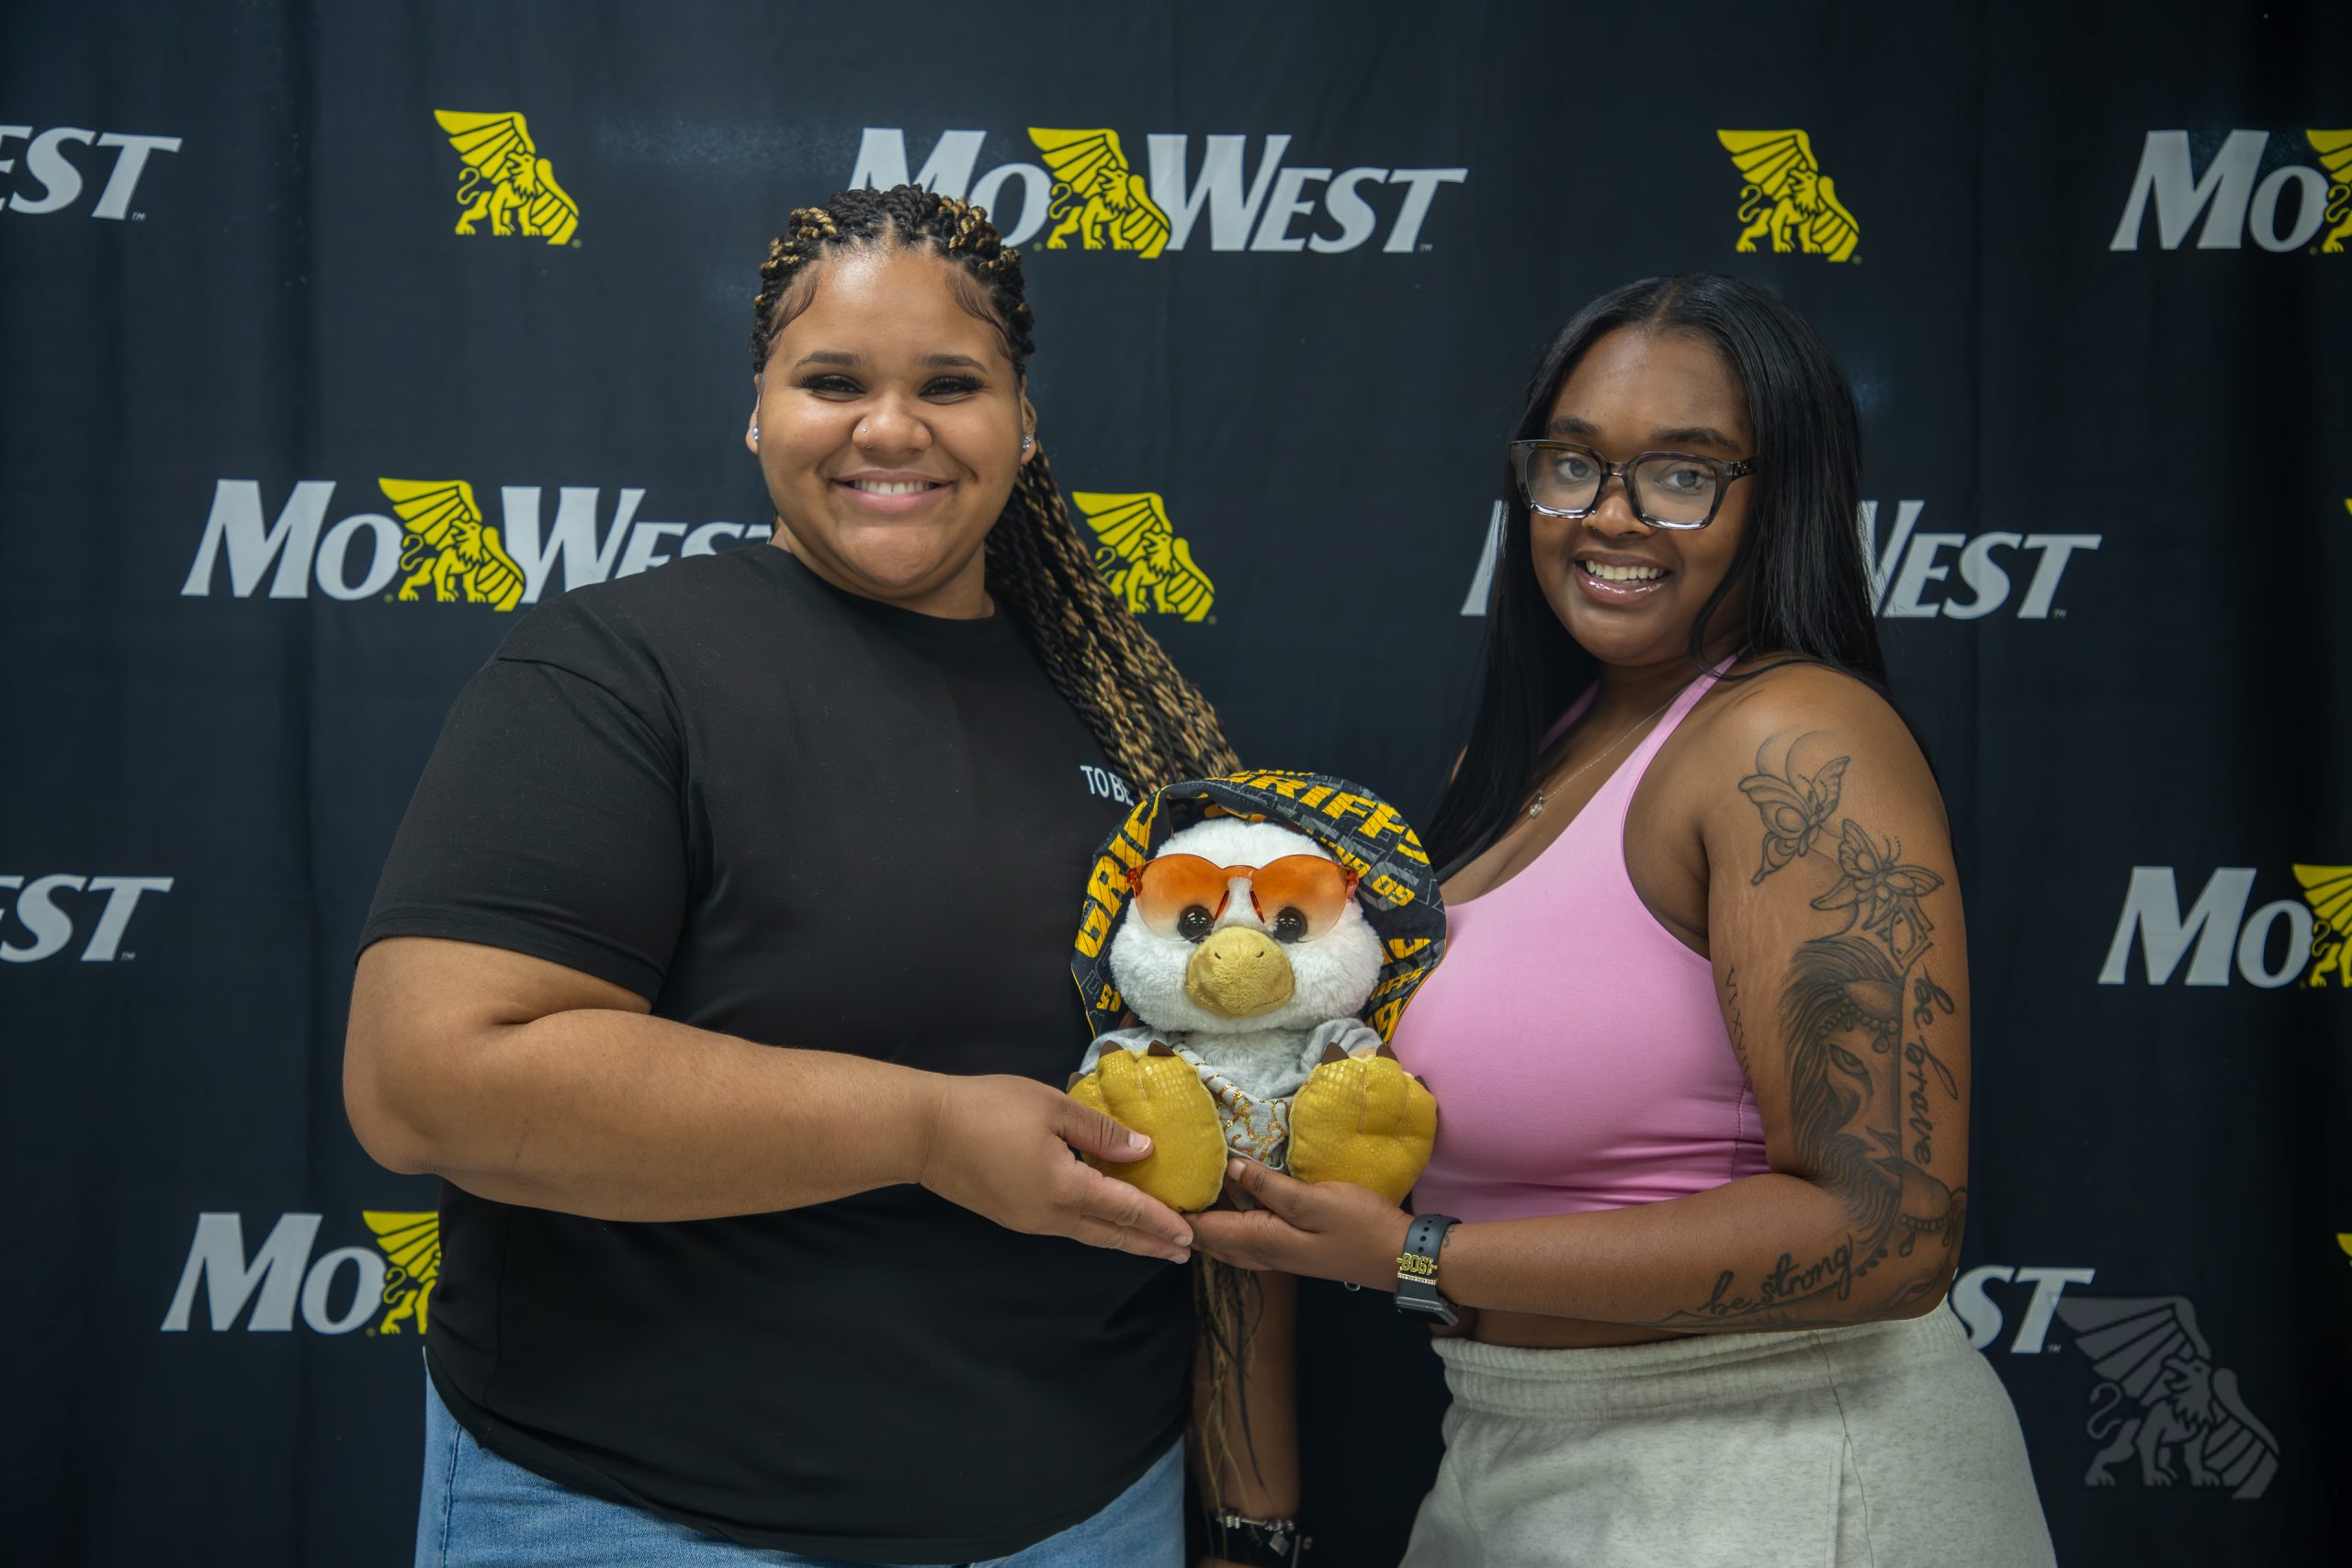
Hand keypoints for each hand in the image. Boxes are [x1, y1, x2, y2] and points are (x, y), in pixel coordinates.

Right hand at [916, 1074, 1193, 1262]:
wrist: (923, 1132)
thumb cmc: (987, 1109)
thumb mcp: (1051, 1107)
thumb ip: (1100, 1132)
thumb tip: (1144, 1151)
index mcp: (1065, 1189)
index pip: (1126, 1209)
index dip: (1160, 1221)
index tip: (1190, 1235)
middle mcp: (1051, 1216)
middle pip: (1110, 1234)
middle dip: (1149, 1243)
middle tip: (1182, 1253)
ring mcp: (1029, 1221)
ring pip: (1087, 1234)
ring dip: (1122, 1238)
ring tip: (1151, 1241)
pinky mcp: (1013, 1217)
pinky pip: (1066, 1227)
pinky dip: (1095, 1227)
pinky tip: (1103, 1219)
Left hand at [1188, 1157, 1411, 1290]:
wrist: (1396, 1257)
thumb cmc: (1358, 1225)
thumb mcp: (1313, 1199)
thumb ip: (1268, 1186)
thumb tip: (1228, 1168)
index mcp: (1260, 1240)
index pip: (1203, 1229)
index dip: (1177, 1209)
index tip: (1158, 1182)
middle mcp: (1260, 1254)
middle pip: (1208, 1239)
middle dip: (1185, 1217)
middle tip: (1168, 1183)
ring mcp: (1275, 1256)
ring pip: (1225, 1241)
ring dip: (1205, 1221)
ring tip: (1191, 1189)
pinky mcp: (1288, 1250)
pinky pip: (1243, 1238)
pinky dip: (1228, 1222)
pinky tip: (1230, 1200)